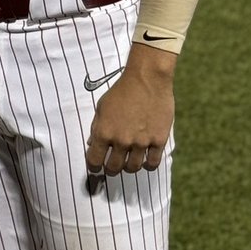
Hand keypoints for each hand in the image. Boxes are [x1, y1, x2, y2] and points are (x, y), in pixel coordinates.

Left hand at [85, 44, 175, 177]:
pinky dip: (147, 165)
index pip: (94, 161)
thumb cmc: (121, 91)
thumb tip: (92, 145)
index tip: (96, 168)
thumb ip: (96, 128)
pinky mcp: (158, 140)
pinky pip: (152, 163)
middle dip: (111, 170)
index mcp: (104, 132)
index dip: (93, 167)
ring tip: (128, 163)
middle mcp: (121, 140)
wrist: (147, 79)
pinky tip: (145, 160)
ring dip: (129, 168)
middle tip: (112, 167)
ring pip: (133, 168)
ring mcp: (141, 142)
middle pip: (114, 168)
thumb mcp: (102, 107)